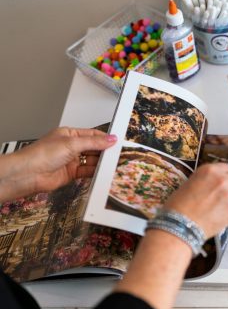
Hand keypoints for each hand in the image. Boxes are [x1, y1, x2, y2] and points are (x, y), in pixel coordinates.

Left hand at [0, 127, 116, 201]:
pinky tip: (102, 172)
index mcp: (69, 134)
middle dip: (104, 152)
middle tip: (118, 155)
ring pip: (91, 160)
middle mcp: (71, 147)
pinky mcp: (72, 173)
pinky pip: (87, 171)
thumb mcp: (72, 143)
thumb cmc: (43, 154)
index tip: (118, 143)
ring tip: (112, 164)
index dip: (105, 139)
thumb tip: (111, 139)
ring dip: (101, 163)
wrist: (29, 174)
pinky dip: (95, 172)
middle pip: (93, 148)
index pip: (92, 135)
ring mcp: (71, 160)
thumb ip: (94, 142)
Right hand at [163, 163, 227, 237]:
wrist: (180, 225)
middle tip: (227, 194)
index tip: (226, 180)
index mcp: (209, 170)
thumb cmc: (178, 206)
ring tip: (218, 209)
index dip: (226, 175)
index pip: (226, 168)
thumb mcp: (189, 184)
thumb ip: (205, 181)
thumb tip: (212, 185)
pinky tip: (217, 218)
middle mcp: (222, 179)